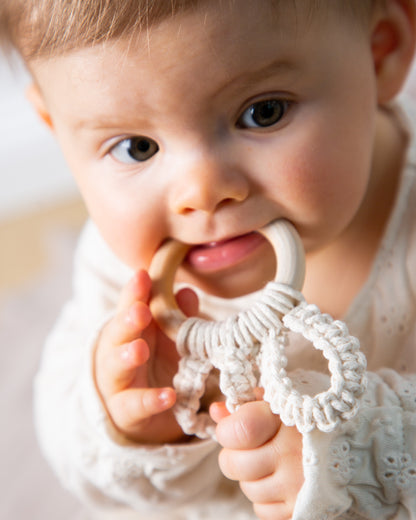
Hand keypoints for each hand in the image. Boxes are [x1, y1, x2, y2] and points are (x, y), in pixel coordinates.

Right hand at [95, 269, 196, 443]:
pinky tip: (168, 396)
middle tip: (140, 310)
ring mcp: (117, 382)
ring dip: (127, 357)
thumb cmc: (154, 364)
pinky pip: (135, 406)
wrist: (139, 411)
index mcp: (129, 329)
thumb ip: (177, 317)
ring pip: (116, 367)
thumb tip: (187, 292)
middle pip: (117, 334)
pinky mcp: (125, 411)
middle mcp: (117, 351)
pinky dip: (150, 400)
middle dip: (127, 321)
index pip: (129, 306)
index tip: (143, 276)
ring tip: (139, 349)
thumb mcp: (168, 339)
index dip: (135, 291)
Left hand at [211, 399, 303, 519]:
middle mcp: (292, 455)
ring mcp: (297, 486)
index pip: (238, 431)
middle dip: (234, 455)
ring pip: (247, 488)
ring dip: (251, 476)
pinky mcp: (302, 510)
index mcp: (287, 419)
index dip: (227, 429)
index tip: (233, 425)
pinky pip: (263, 510)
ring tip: (271, 461)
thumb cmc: (314, 416)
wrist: (362, 447)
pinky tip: (280, 479)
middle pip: (233, 464)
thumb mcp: (284, 399)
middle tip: (249, 446)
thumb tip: (216, 411)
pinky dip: (266, 497)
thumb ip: (248, 404)